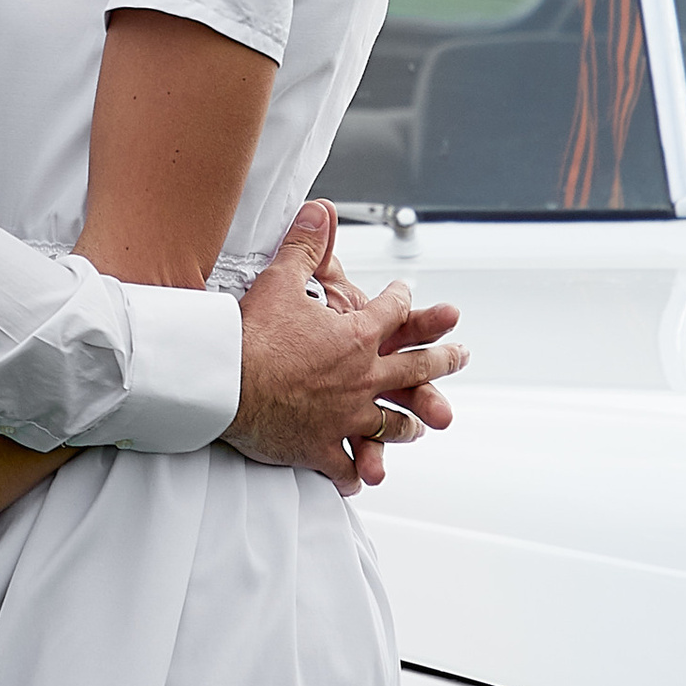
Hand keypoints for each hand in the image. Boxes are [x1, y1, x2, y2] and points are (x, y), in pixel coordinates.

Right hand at [230, 201, 462, 493]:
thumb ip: (305, 245)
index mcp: (357, 336)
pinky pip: (347, 465)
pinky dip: (357, 471)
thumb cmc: (251, 334)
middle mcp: (362, 378)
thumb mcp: (280, 279)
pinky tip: (362, 476)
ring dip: (409, 423)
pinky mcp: (322, 447)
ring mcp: (346, 416)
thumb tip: (320, 209)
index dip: (402, 299)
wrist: (225, 383)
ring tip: (423, 425)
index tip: (409, 293)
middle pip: (414, 370)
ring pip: (392, 425)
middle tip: (460, 357)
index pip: (393, 312)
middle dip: (442, 361)